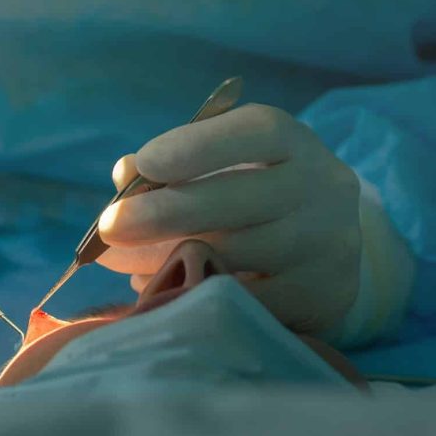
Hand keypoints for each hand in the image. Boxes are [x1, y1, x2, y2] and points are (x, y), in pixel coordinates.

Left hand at [97, 104, 360, 333]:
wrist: (327, 248)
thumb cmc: (257, 197)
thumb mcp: (228, 167)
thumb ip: (175, 164)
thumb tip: (123, 175)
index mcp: (295, 144)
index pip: (255, 133)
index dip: (195, 148)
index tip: (143, 165)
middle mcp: (321, 189)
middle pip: (237, 199)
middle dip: (163, 213)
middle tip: (108, 228)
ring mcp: (325, 247)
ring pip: (233, 257)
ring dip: (165, 262)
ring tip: (123, 264)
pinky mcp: (319, 297)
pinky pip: (243, 302)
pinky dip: (195, 296)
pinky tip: (166, 290)